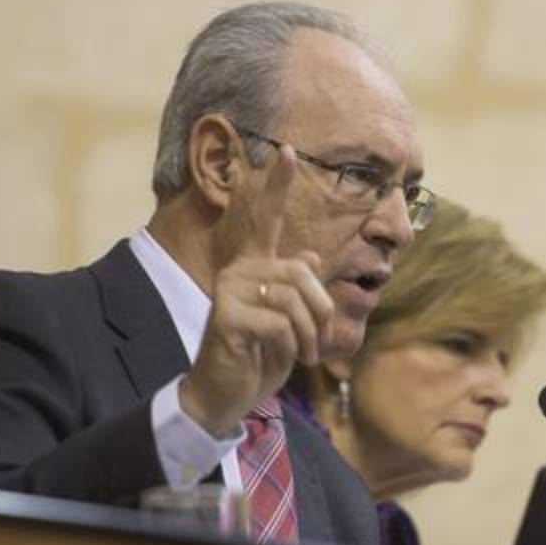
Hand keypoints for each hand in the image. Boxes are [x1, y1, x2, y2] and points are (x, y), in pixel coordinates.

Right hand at [179, 144, 333, 436]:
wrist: (225, 393)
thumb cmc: (259, 356)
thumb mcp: (288, 323)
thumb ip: (297, 291)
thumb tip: (310, 258)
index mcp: (254, 267)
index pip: (265, 219)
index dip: (277, 186)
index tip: (289, 151)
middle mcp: (238, 270)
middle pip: (302, 275)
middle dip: (320, 313)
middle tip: (316, 343)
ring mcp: (229, 290)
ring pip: (295, 300)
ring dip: (307, 336)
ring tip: (299, 355)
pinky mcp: (226, 315)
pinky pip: (281, 324)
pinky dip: (290, 347)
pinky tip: (276, 357)